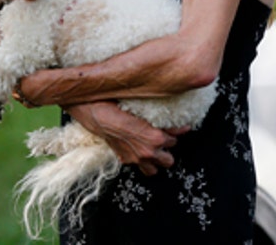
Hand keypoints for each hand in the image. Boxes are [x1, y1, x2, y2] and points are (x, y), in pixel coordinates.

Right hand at [67, 102, 187, 175]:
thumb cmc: (115, 106)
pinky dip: (142, 161)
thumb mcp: (141, 108)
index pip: (175, 139)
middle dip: (168, 149)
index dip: (178, 131)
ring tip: (155, 149)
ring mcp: (135, 158)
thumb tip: (175, 119)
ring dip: (156, 160)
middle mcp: (147, 152)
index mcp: (155, 138)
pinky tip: (141, 150)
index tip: (181, 127)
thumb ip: (160, 116)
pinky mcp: (124, 159)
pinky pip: (139, 167)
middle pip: (169, 160)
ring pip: (155, 170)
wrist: (94, 112)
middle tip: (165, 138)